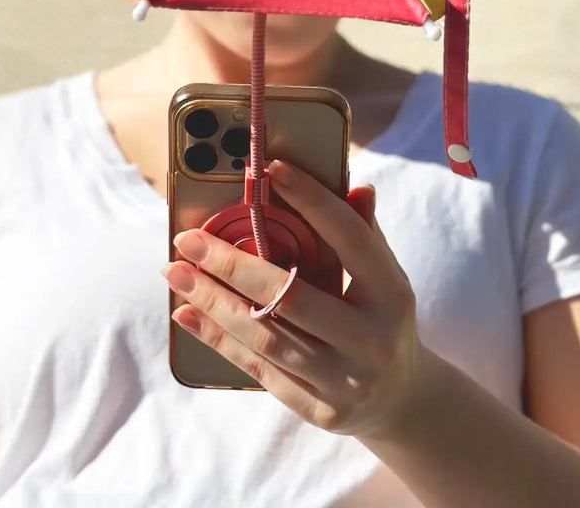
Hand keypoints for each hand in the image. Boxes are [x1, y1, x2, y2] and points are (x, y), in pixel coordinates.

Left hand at [162, 160, 426, 437]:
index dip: (312, 200)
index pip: (350, 239)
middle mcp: (371, 340)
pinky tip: (187, 313)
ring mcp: (345, 381)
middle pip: (291, 296)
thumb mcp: (384, 276)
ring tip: (177, 272)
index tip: (271, 169)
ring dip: (212, 301)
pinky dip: (217, 338)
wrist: (402, 399)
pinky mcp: (318, 410)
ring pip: (266, 336)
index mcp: (392, 294)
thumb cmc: (381, 317)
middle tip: (188, 238)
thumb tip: (356, 186)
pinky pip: (258, 368)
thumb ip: (365, 231)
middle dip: (231, 265)